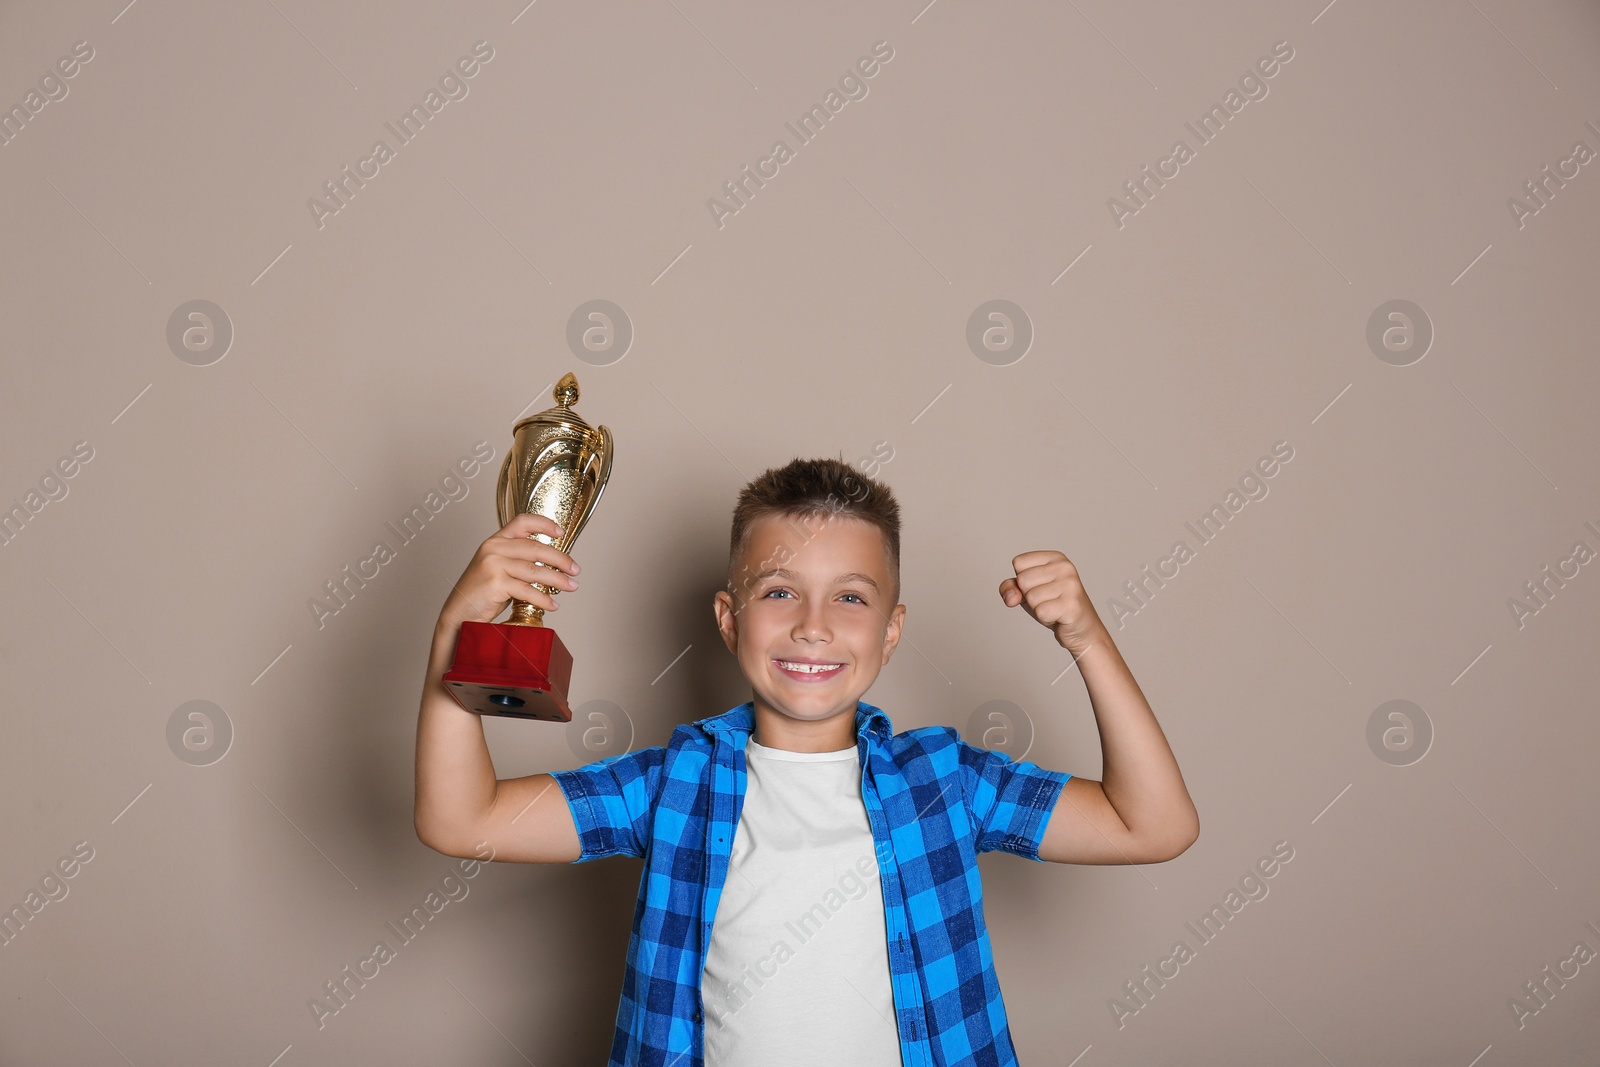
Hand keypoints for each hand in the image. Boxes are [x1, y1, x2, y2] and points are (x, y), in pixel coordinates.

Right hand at [437, 513, 579, 633]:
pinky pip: (527, 590)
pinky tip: (553, 604)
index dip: (544, 524)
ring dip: (558, 580)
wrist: (458, 614)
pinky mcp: (495, 583)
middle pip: (535, 548)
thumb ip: (518, 561)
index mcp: (495, 541)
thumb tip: (552, 566)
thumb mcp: (497, 569)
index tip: (561, 532)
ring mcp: (493, 564)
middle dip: (560, 559)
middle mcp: (493, 548)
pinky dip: (543, 599)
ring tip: (571, 586)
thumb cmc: (481, 594)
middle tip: (575, 570)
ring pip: (535, 570)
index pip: (522, 521)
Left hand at [998, 550, 1103, 654]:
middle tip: (1048, 600)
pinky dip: (1045, 618)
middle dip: (1029, 596)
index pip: (1018, 563)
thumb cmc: (1054, 606)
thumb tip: (1011, 597)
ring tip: (1054, 607)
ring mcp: (1070, 585)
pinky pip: (1041, 612)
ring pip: (1031, 597)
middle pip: (1023, 580)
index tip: (1040, 587)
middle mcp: (1065, 567)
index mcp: (1055, 557)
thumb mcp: (1028, 591)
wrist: (1081, 629)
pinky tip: (1058, 616)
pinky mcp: (1072, 604)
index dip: (1022, 580)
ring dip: (1038, 608)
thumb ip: (1011, 587)